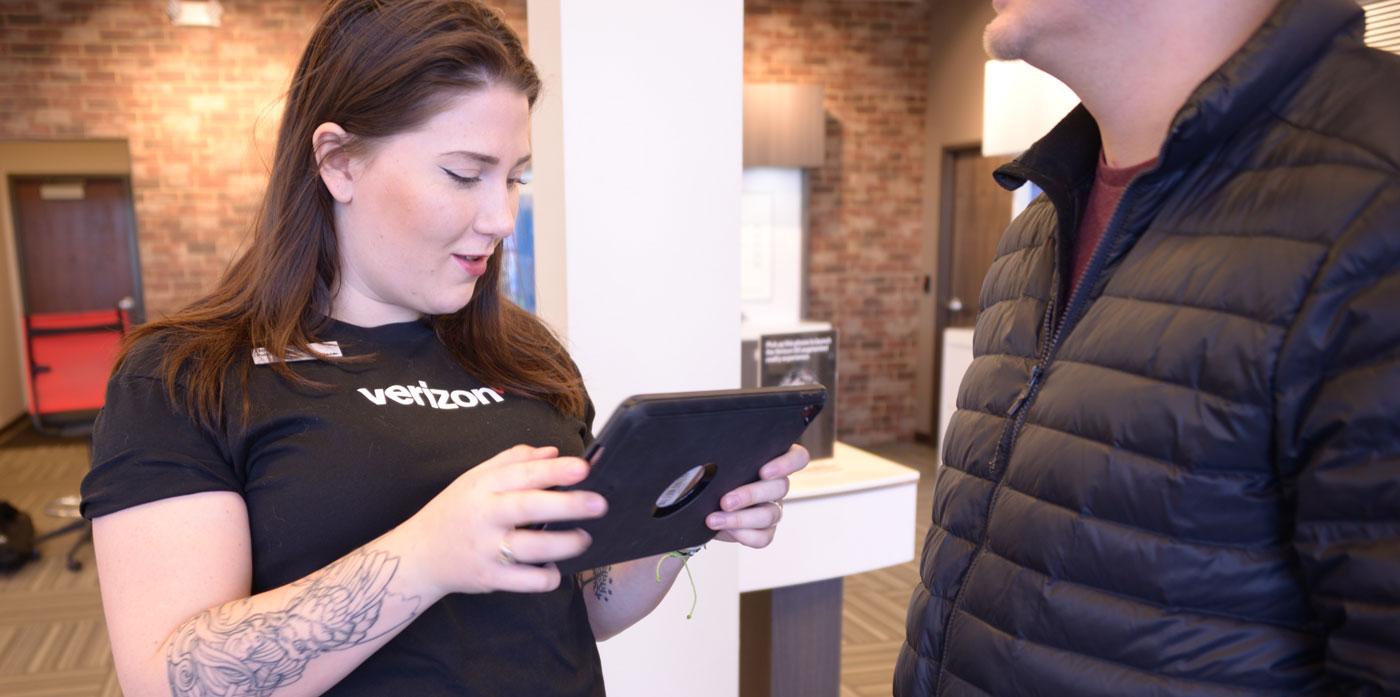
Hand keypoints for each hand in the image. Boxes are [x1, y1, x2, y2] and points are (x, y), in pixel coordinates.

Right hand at [397, 445, 607, 597]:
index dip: (554, 470)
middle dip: (568, 505)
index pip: (522, 474)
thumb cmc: (454, 512)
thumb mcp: (474, 478)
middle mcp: (484, 516)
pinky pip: (526, 581)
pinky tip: (555, 569)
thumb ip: (512, 461)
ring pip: (532, 547)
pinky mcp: (489, 578)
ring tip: (584, 539)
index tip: (583, 468)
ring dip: (564, 544)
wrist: (419, 555)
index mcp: (482, 487)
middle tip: (599, 503)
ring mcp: (486, 549)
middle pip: (530, 508)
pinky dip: (546, 578)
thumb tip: (552, 451)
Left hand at [706, 444, 808, 548]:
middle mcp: (777, 484)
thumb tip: (709, 463)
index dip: (787, 464)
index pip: (798, 458)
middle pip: (781, 488)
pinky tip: (723, 530)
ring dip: (739, 519)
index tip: (764, 471)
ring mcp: (773, 508)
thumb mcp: (716, 461)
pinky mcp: (765, 530)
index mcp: (772, 460)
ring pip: (770, 515)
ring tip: (713, 519)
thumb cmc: (710, 474)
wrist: (702, 501)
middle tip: (725, 501)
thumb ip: (721, 457)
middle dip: (750, 495)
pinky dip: (743, 535)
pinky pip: (764, 537)